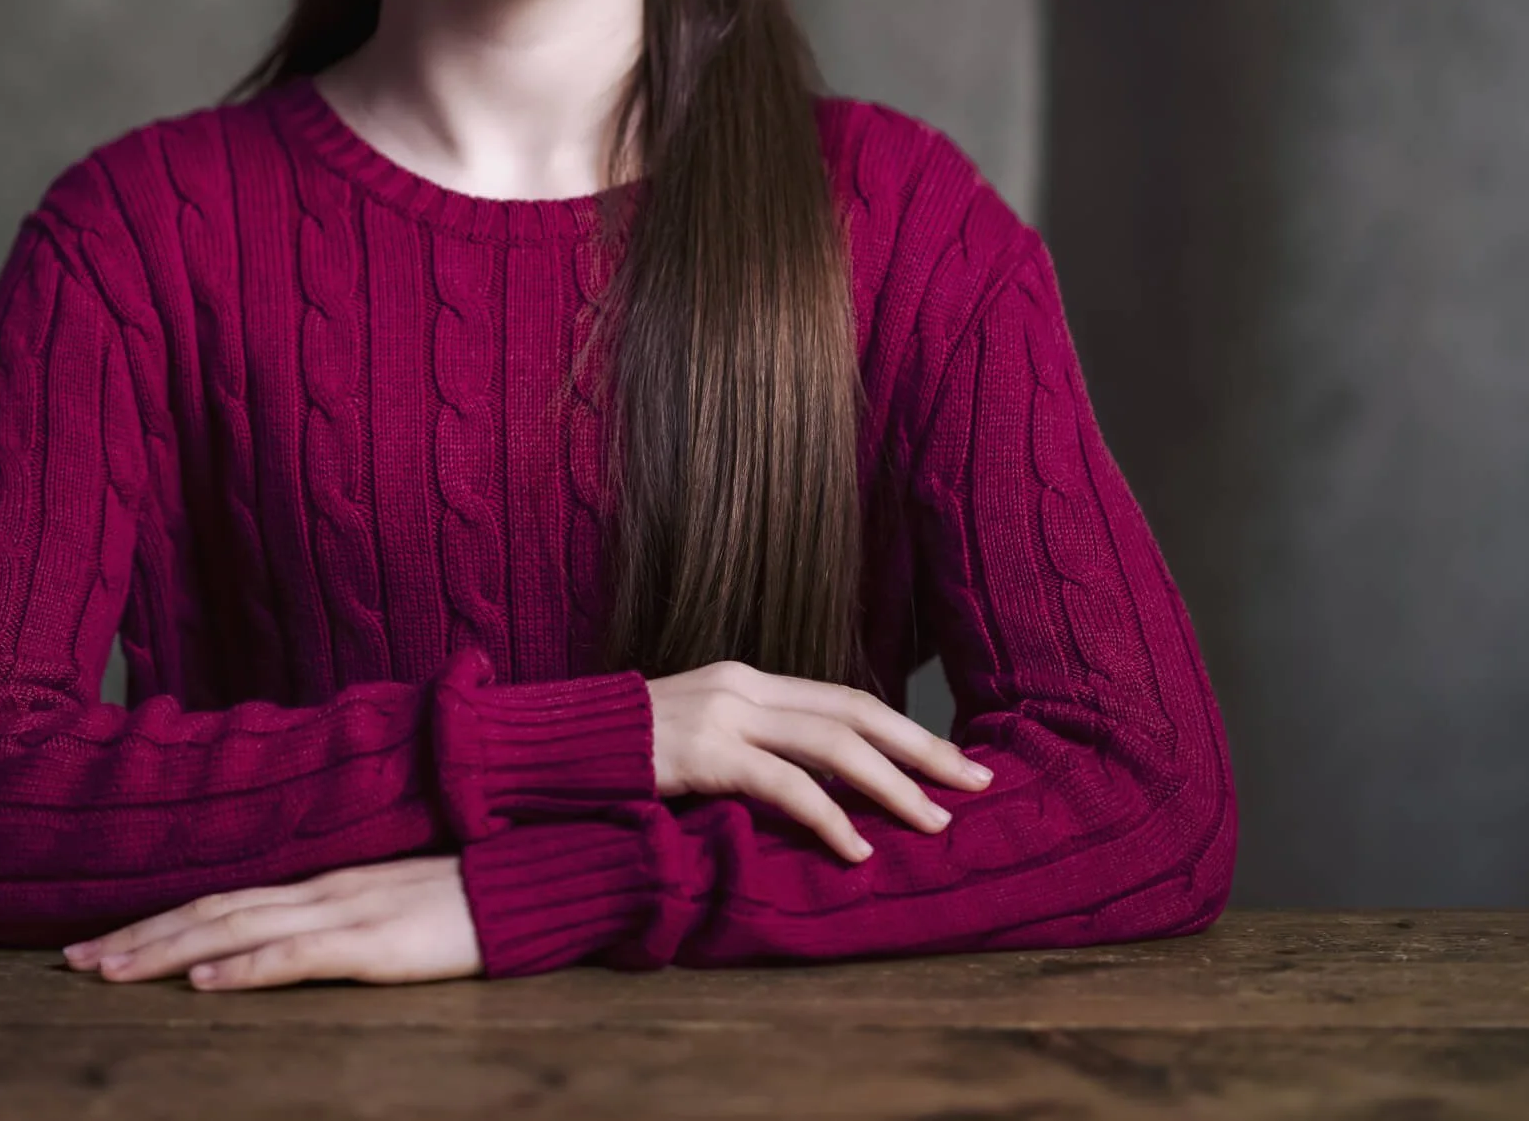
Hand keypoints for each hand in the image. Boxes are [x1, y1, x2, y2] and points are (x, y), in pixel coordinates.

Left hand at [60, 856, 481, 990]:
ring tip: (111, 971)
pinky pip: (298, 954)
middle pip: (210, 910)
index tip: (99, 942)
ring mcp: (345, 913)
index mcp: (320, 884)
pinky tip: (205, 979)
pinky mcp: (374, 945)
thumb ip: (335, 919)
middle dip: (137, 936)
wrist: (527, 884)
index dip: (157, 919)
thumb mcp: (387, 907)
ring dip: (166, 950)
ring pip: (235, 928)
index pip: (221, 899)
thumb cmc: (463, 903)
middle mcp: (319, 891)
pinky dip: (246, 966)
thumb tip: (278, 942)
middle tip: (72, 963)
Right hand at [648, 661, 993, 862]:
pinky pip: (783, 785)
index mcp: (747, 680)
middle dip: (924, 749)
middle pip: (856, 712)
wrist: (551, 747)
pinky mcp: (702, 753)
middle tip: (977, 782)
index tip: (953, 760)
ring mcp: (723, 715)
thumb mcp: (697, 740)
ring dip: (893, 786)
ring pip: (832, 745)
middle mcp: (743, 687)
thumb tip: (815, 787)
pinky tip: (856, 848)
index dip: (906, 729)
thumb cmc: (623, 756)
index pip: (846, 699)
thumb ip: (750, 748)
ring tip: (936, 821)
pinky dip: (828, 817)